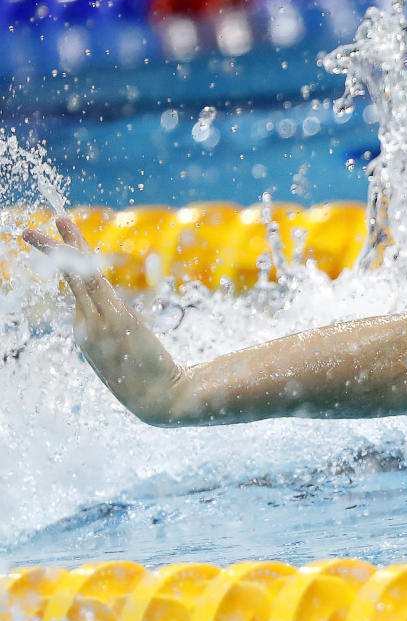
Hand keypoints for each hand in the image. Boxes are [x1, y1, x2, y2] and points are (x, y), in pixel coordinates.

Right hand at [23, 217, 182, 425]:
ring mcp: (97, 322)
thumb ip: (123, 339)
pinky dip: (81, 263)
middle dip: (56, 251)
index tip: (70, 248)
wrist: (158, 399)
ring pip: (78, 277)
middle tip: (35, 228)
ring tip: (58, 220)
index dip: (74, 269)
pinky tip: (73, 244)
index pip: (80, 296)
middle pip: (71, 281)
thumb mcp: (130, 360)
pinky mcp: (113, 319)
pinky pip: (93, 284)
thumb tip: (128, 328)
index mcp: (87, 335)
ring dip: (66, 246)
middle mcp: (85, 327)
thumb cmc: (148, 384)